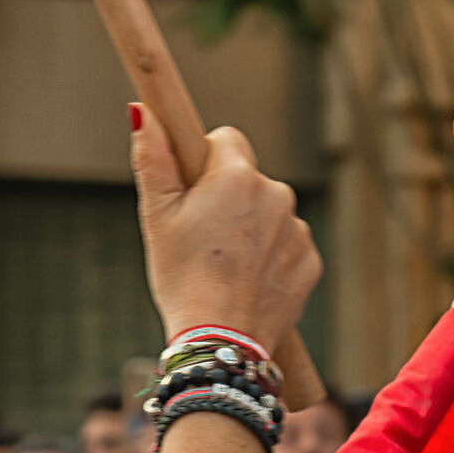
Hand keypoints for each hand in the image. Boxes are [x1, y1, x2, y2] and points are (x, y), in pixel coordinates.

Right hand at [132, 106, 322, 348]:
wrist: (221, 339)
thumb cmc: (182, 276)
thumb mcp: (157, 215)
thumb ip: (154, 158)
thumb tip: (143, 112)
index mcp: (238, 176)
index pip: (227, 140)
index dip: (206, 162)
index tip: (194, 188)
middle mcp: (278, 194)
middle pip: (249, 179)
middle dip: (228, 198)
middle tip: (203, 236)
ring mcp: (298, 229)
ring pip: (270, 213)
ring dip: (251, 228)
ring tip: (224, 264)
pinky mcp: (311, 261)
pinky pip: (288, 245)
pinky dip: (271, 257)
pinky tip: (248, 281)